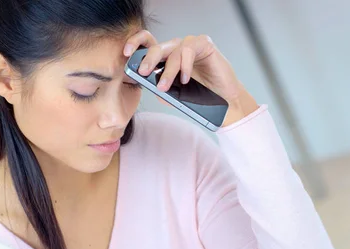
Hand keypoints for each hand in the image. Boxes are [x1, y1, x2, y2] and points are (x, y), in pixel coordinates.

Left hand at [123, 31, 258, 125]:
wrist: (224, 103)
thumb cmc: (200, 97)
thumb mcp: (175, 95)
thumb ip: (161, 88)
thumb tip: (146, 84)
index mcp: (166, 58)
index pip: (147, 44)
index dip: (135, 44)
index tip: (125, 54)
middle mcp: (177, 49)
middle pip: (157, 46)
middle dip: (148, 59)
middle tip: (143, 72)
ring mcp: (191, 45)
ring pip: (173, 51)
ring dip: (167, 70)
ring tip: (165, 87)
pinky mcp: (204, 45)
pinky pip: (189, 49)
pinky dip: (185, 65)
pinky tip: (186, 79)